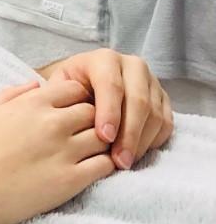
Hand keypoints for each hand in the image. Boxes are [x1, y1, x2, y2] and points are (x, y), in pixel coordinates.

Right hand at [0, 77, 113, 223]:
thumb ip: (14, 93)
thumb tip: (37, 83)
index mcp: (32, 104)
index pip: (76, 88)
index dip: (77, 99)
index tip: (71, 112)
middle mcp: (52, 123)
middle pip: (95, 111)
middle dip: (91, 120)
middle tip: (82, 134)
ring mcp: (64, 152)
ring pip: (104, 136)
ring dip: (100, 143)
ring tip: (88, 153)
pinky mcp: (71, 180)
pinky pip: (105, 165)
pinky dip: (104, 165)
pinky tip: (91, 170)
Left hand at [38, 49, 172, 169]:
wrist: (85, 86)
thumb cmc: (67, 90)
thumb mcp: (58, 88)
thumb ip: (59, 98)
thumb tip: (65, 116)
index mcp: (103, 59)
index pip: (111, 85)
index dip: (109, 112)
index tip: (104, 137)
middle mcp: (132, 66)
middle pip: (138, 100)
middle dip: (129, 133)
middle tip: (119, 160)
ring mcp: (151, 82)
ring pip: (155, 113)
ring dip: (141, 141)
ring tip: (125, 163)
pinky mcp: (162, 99)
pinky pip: (165, 122)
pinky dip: (153, 140)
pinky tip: (136, 154)